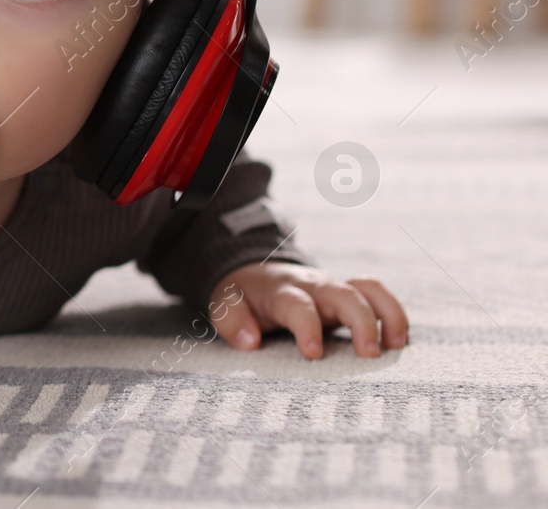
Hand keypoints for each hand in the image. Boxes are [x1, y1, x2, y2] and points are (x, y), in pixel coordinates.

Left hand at [208, 262, 407, 359]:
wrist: (255, 271)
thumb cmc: (243, 296)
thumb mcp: (225, 304)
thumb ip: (232, 321)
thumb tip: (250, 342)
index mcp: (282, 291)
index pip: (298, 305)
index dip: (307, 327)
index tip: (313, 354)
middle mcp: (313, 286)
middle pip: (344, 293)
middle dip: (361, 321)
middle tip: (369, 355)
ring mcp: (334, 289)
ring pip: (369, 289)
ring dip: (388, 314)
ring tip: (396, 346)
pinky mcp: (349, 296)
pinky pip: (377, 296)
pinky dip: (394, 314)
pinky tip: (399, 342)